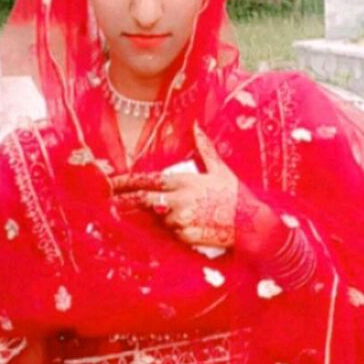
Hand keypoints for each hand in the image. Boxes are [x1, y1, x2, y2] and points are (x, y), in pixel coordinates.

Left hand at [111, 121, 238, 248]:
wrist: (253, 224)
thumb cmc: (236, 195)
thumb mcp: (220, 169)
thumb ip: (204, 148)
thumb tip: (196, 126)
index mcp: (184, 181)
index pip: (147, 181)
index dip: (126, 183)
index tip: (110, 184)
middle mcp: (178, 201)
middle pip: (144, 201)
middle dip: (129, 202)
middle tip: (113, 203)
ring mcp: (181, 221)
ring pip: (160, 219)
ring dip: (163, 217)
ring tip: (185, 215)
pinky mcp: (185, 238)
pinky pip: (173, 235)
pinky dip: (177, 231)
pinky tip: (192, 227)